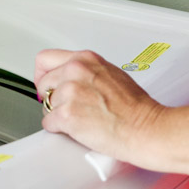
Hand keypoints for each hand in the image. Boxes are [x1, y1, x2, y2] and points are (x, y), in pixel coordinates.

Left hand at [34, 48, 166, 168]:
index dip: (42, 74)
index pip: (45, 59)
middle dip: (51, 97)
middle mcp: (75, 71)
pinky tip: (75, 129)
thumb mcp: (110, 73)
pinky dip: (58, 128)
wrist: (146, 128)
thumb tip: (69, 78)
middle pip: (43, 83)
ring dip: (58, 114)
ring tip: (81, 119)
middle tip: (67, 107)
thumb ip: (86, 71)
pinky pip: (48, 122)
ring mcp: (69, 92)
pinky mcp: (66, 115)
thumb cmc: (135, 107)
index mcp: (85, 59)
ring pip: (47, 105)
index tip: (45, 83)